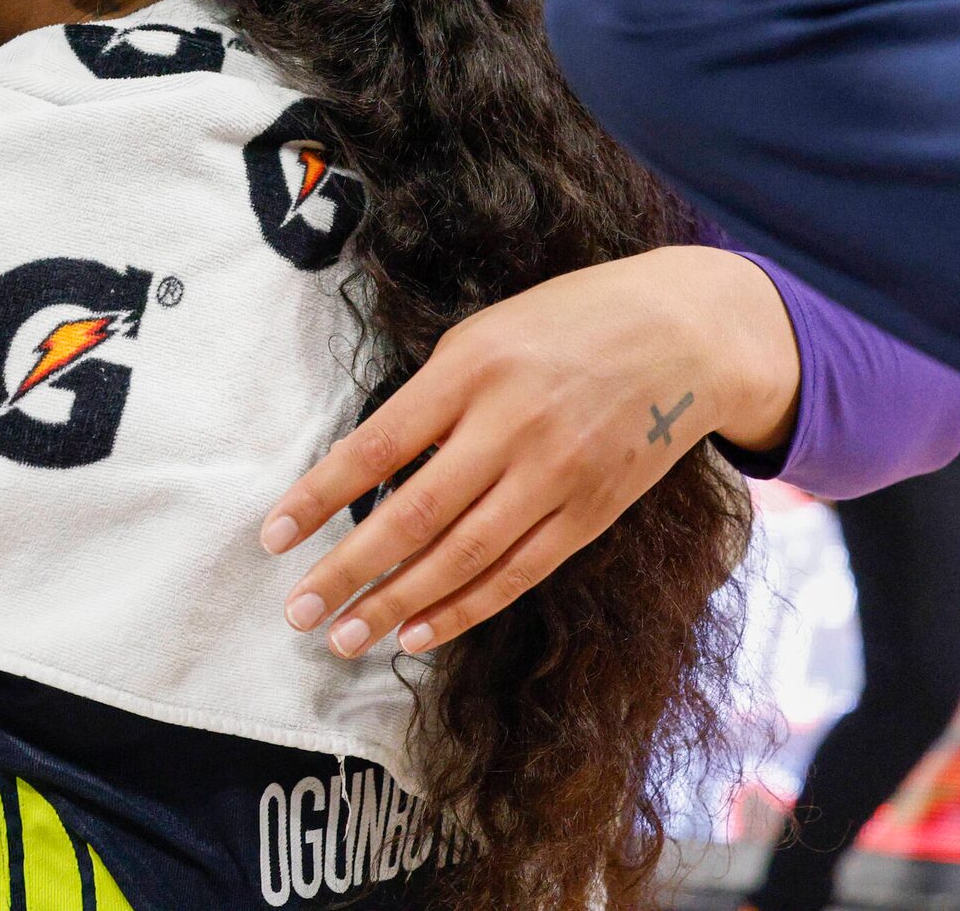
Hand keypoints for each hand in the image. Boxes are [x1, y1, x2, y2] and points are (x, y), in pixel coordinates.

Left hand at [260, 246, 796, 659]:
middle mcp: (511, 425)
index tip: (273, 536)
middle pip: (414, 515)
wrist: (687, 333)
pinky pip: (518, 573)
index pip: (377, 446)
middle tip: (297, 612)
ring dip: (396, 604)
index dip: (319, 496)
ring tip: (343, 636)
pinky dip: (463, 608)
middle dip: (347, 570)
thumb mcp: (487, 332)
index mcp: (471, 369)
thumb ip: (432, 396)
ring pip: (462, 557)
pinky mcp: (592, 512)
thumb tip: (367, 468)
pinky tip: (416, 633)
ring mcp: (556, 474)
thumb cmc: (569, 323)